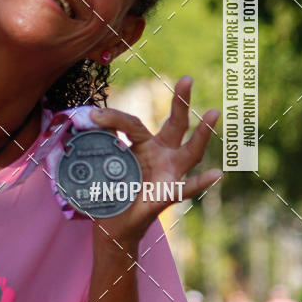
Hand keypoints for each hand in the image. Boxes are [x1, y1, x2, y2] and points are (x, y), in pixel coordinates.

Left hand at [90, 75, 221, 253]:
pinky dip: (201, 182)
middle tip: (187, 78)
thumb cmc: (112, 189)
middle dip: (181, 102)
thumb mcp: (103, 162)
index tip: (94, 115)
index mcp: (145, 144)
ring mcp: (170, 173)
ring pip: (190, 152)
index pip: (134, 124)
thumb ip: (101, 142)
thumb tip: (85, 119)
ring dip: (202, 134)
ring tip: (213, 113)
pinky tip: (216, 174)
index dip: (114, 118)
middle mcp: (163, 155)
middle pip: (175, 125)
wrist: (114, 224)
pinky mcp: (169, 194)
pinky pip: (187, 188)